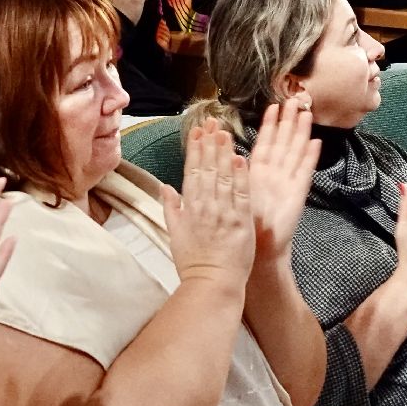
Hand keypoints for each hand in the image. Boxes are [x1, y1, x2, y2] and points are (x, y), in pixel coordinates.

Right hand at [162, 121, 254, 290]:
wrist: (212, 284)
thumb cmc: (193, 262)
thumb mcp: (175, 234)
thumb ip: (171, 208)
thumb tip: (164, 187)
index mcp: (189, 208)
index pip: (192, 171)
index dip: (195, 150)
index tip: (197, 131)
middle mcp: (205, 206)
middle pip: (207, 168)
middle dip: (209, 143)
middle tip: (212, 121)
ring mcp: (224, 212)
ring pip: (224, 176)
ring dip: (224, 152)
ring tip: (225, 131)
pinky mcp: (242, 221)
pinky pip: (242, 194)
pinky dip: (241, 176)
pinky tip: (241, 158)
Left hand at [246, 99, 320, 263]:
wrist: (258, 248)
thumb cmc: (244, 224)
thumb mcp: (235, 193)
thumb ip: (235, 174)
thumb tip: (229, 154)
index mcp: (257, 173)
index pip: (264, 142)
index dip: (268, 124)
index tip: (272, 105)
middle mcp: (274, 174)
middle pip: (283, 142)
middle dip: (289, 120)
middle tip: (295, 99)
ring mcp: (287, 182)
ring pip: (295, 151)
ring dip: (301, 132)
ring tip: (306, 112)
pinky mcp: (298, 194)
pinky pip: (304, 172)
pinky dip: (310, 157)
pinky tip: (316, 142)